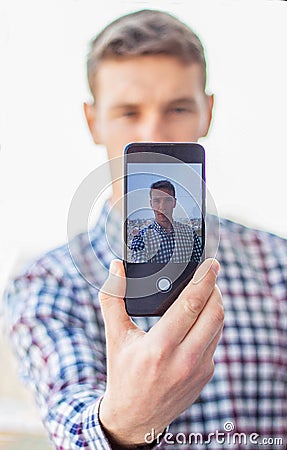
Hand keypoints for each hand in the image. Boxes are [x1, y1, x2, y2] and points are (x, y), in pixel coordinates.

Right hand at [99, 258, 223, 446]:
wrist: (135, 416)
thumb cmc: (123, 372)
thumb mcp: (114, 336)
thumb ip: (113, 298)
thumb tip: (116, 268)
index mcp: (159, 347)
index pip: (191, 304)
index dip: (204, 280)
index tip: (211, 263)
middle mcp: (184, 360)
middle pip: (214, 312)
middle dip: (214, 287)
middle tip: (210, 272)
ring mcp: (199, 369)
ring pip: (218, 325)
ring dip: (215, 304)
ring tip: (205, 290)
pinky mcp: (206, 374)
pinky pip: (215, 340)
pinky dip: (211, 322)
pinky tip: (200, 315)